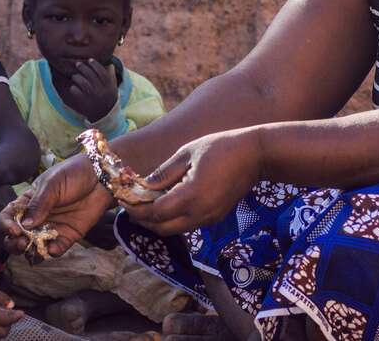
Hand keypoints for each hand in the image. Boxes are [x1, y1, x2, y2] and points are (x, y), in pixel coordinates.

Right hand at [0, 155, 112, 256]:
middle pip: (17, 236)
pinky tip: (54, 249)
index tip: (14, 229)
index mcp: (28, 202)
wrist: (101, 178)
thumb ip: (39, 203)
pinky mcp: (68, 235)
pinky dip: (53, 252)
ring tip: (34, 249)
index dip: (6, 225)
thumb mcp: (52, 184)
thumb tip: (26, 225)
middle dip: (14, 244)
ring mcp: (51, 227)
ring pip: (34, 246)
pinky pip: (56, 249)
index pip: (8, 216)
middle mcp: (37, 217)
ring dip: (31, 251)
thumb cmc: (73, 174)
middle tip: (22, 243)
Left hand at [66, 59, 118, 121]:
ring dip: (77, 77)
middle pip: (91, 75)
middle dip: (83, 67)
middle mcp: (101, 90)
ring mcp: (92, 96)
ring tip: (75, 76)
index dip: (95, 64)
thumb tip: (109, 63)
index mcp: (109, 85)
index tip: (89, 60)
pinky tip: (74, 87)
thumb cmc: (108, 96)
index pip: (102, 72)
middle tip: (78, 64)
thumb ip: (111, 75)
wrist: (105, 114)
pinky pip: (76, 92)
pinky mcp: (84, 102)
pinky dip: (73, 88)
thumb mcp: (113, 86)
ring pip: (82, 82)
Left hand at [122, 128, 261, 235]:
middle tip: (131, 205)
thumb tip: (144, 185)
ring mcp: (208, 218)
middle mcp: (199, 213)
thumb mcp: (187, 153)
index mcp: (190, 196)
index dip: (136, 209)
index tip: (123, 200)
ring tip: (146, 203)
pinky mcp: (214, 218)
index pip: (155, 213)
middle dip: (143, 219)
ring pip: (174, 230)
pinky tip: (166, 202)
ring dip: (157, 221)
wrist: (254, 156)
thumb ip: (164, 173)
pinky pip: (187, 224)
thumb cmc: (220, 147)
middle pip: (162, 228)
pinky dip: (172, 219)